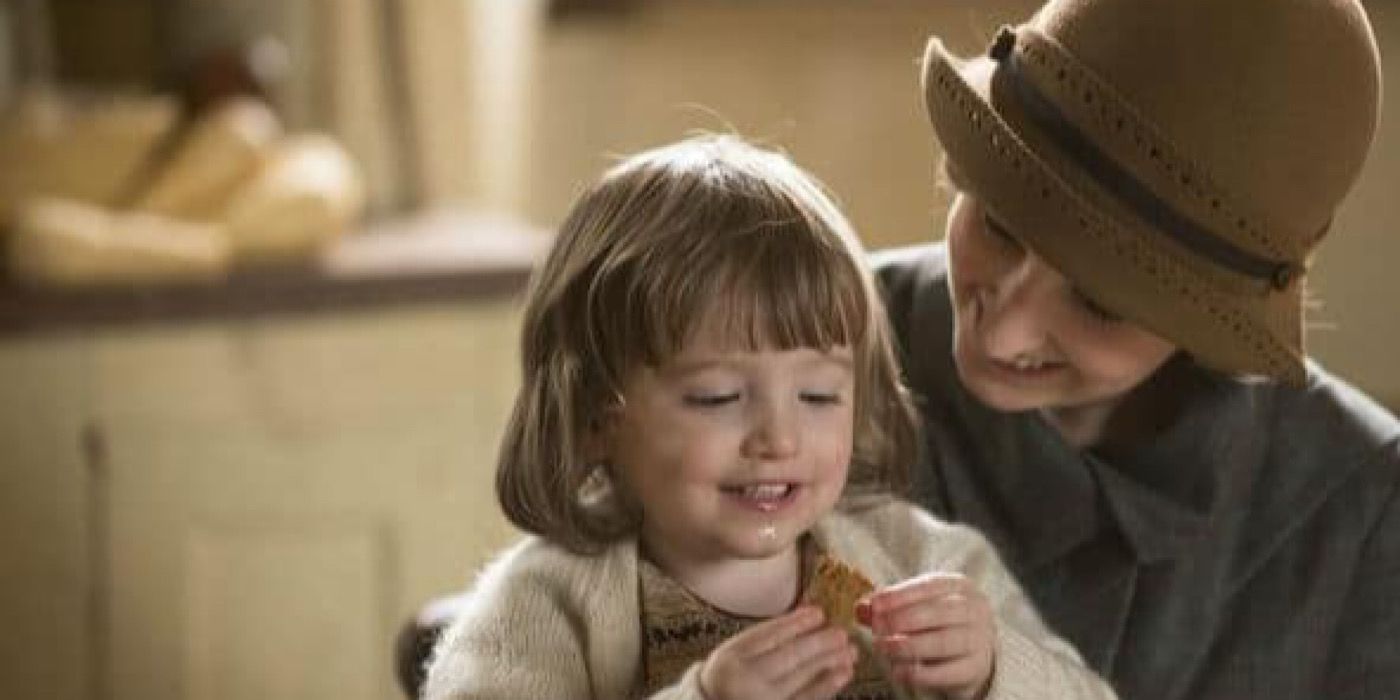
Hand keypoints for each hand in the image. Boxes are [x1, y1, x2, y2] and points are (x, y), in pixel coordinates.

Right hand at [699, 605, 856, 699]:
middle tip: (841, 633)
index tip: (818, 613)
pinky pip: (805, 699)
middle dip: (819, 643)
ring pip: (802, 679)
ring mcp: (763, 699)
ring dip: (829, 663)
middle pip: (788, 657)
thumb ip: (767, 636)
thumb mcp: (736, 651)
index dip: (796, 623)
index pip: (768, 636)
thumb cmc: (729, 675)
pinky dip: (826, 686)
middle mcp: (746, 680)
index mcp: (733, 657)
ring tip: (850, 651)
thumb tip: (808, 612)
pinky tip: (842, 674)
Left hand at [857, 572, 994, 699]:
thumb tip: (861, 609)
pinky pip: (947, 672)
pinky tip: (898, 671)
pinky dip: (920, 673)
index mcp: (959, 586)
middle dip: (901, 620)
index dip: (899, 596)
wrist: (973, 650)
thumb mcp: (916, 605)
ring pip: (942, 642)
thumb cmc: (938, 621)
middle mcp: (975, 610)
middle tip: (876, 628)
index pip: (928, 586)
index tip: (874, 605)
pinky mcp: (976, 668)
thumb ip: (888, 606)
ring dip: (908, 645)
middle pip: (937, 612)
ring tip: (883, 647)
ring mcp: (979, 639)